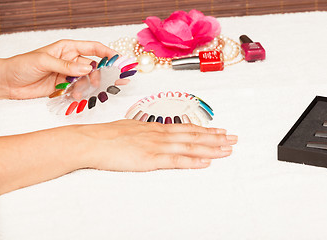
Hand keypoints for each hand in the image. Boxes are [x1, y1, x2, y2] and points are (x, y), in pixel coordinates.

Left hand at [0, 39, 116, 98]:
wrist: (8, 83)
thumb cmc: (22, 65)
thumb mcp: (44, 61)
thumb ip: (66, 65)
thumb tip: (87, 68)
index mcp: (67, 48)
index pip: (93, 48)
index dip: (107, 53)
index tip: (118, 60)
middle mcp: (70, 60)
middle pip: (93, 66)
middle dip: (99, 74)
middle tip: (102, 83)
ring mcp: (68, 74)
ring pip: (87, 80)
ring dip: (87, 87)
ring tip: (80, 93)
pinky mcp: (64, 87)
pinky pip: (78, 90)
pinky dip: (80, 94)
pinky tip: (74, 96)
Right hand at [0, 119, 236, 194]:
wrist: (92, 140)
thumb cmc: (108, 135)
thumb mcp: (131, 128)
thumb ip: (146, 132)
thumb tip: (156, 134)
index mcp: (156, 128)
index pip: (186, 128)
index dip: (205, 129)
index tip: (220, 130)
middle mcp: (161, 134)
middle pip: (194, 136)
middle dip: (216, 137)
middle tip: (234, 138)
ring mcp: (157, 146)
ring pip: (189, 146)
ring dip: (210, 148)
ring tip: (228, 149)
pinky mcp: (150, 158)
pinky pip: (176, 160)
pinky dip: (192, 161)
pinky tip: (206, 162)